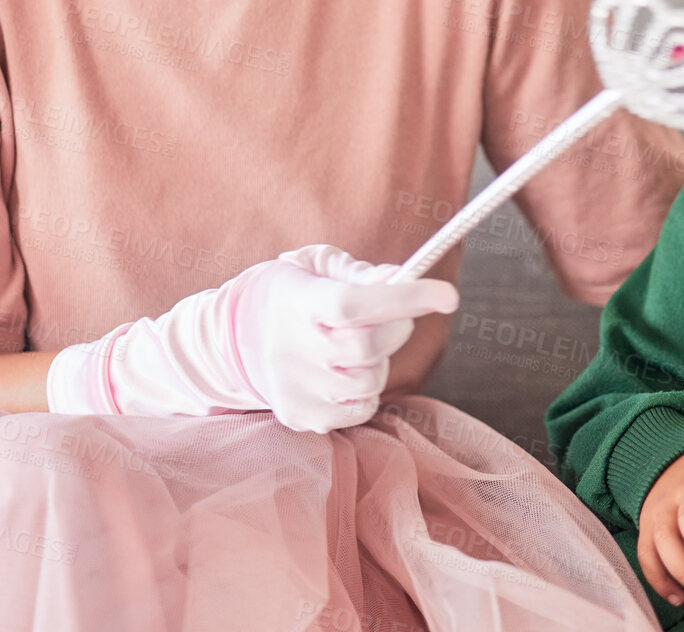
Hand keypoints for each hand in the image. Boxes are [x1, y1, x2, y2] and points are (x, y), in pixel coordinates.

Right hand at [46, 244, 457, 431]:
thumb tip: (398, 279)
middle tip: (394, 314)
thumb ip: (360, 272)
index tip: (448, 294)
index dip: (405, 299)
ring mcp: (293, 387)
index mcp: (296, 300)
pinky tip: (345, 372)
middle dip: (398, 327)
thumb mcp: (317, 266)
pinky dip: (367, 390)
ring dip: (381, 362)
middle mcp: (289, 346)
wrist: (234, 339)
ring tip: (356, 346)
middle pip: (368, 348)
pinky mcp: (300, 416)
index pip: (353, 304)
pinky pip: (361, 409)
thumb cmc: (292, 294)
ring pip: (369, 381)